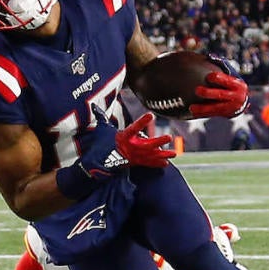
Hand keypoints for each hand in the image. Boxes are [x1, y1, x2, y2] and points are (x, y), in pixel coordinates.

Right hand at [57, 106, 173, 198]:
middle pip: (147, 144)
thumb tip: (93, 106)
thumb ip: (101, 117)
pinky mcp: (135, 163)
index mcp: (123, 137)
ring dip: (162, 155)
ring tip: (175, 153)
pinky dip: (156, 164)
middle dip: (158, 141)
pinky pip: (147, 164)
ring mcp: (134, 156)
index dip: (142, 122)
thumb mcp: (101, 129)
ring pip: (150, 155)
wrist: (97, 163)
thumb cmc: (101, 144)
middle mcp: (130, 147)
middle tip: (169, 137)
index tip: (150, 115)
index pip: (133, 127)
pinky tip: (166, 163)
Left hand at [191, 72, 248, 117]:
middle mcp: (237, 97)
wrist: (241, 101)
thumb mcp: (231, 75)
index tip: (209, 76)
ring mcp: (231, 107)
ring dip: (203, 108)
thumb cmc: (232, 84)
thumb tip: (209, 57)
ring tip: (191, 107)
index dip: (219, 79)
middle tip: (197, 90)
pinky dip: (202, 113)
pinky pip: (212, 114)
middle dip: (209, 93)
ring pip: (216, 108)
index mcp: (238, 85)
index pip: (229, 81)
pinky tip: (193, 112)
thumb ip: (222, 67)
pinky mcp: (225, 114)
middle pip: (221, 95)